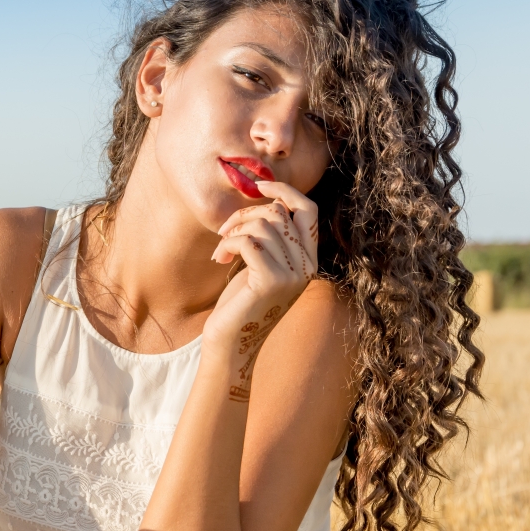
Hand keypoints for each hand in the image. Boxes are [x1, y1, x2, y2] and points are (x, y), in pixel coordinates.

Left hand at [205, 181, 318, 400]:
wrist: (231, 343)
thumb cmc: (241, 301)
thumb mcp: (261, 263)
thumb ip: (271, 236)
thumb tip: (264, 198)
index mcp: (309, 259)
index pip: (308, 209)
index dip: (284, 191)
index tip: (258, 187)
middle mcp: (308, 266)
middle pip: (278, 213)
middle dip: (245, 214)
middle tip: (225, 233)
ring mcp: (293, 275)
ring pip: (262, 225)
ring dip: (233, 231)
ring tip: (222, 250)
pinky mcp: (271, 282)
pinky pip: (249, 241)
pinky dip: (228, 244)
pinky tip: (219, 259)